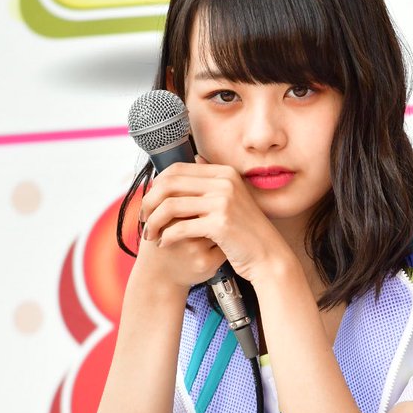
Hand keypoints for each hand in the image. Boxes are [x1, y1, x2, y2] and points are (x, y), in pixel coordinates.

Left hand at [140, 160, 291, 284]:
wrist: (268, 256)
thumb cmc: (246, 232)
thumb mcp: (233, 198)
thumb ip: (213, 179)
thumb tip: (196, 157)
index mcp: (224, 173)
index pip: (177, 170)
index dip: (156, 185)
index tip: (149, 202)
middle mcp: (224, 183)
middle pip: (169, 184)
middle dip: (150, 202)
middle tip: (143, 219)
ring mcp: (223, 202)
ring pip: (170, 206)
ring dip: (154, 221)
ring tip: (151, 234)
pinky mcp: (220, 223)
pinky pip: (180, 227)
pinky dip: (167, 236)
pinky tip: (165, 244)